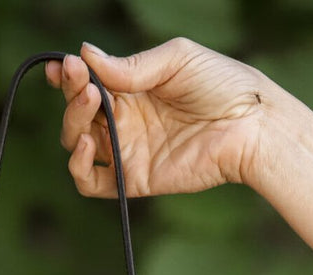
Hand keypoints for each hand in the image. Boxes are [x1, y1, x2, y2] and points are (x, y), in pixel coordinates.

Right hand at [44, 37, 267, 198]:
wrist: (249, 126)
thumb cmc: (220, 84)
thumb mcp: (174, 59)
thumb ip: (129, 65)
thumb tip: (85, 54)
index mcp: (131, 87)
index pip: (87, 83)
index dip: (68, 75)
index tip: (63, 66)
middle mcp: (124, 119)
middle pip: (77, 113)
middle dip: (72, 95)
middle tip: (84, 84)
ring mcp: (127, 150)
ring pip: (77, 143)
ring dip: (72, 124)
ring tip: (91, 105)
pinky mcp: (134, 179)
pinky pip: (91, 183)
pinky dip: (79, 166)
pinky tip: (89, 144)